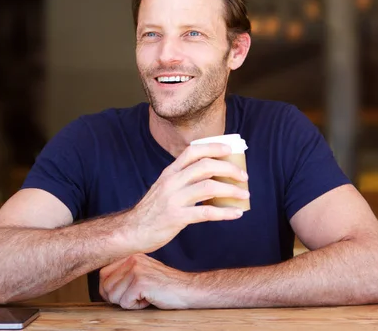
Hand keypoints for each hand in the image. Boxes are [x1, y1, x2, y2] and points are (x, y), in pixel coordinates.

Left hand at [100, 254, 195, 309]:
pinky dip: (136, 306)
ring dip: (127, 302)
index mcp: (130, 256)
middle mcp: (132, 259)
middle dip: (117, 298)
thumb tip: (103, 287)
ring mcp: (136, 269)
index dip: (108, 289)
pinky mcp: (141, 282)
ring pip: (113, 295)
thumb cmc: (165, 286)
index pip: (103, 274)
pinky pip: (125, 302)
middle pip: (105, 286)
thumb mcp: (142, 273)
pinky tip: (149, 299)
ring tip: (143, 296)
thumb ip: (124, 275)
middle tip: (135, 297)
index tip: (121, 295)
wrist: (188, 290)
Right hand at [126, 143, 248, 252]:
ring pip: (209, 187)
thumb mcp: (164, 188)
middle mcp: (172, 182)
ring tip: (244, 194)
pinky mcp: (177, 217)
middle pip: (205, 166)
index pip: (192, 151)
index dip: (213, 147)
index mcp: (170, 172)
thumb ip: (183, 180)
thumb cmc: (153, 210)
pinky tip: (236, 213)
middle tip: (243, 176)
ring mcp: (173, 199)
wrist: (133, 230)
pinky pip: (206, 213)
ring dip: (231, 189)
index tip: (230, 150)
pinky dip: (225, 212)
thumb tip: (212, 177)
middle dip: (229, 169)